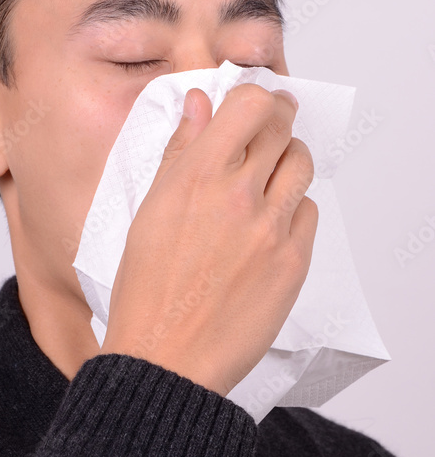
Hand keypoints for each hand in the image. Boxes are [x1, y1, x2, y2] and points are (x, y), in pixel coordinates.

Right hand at [99, 83, 317, 397]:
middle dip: (278, 120)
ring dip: (288, 161)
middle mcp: (238, 195)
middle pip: (282, 126)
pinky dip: (293, 209)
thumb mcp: (149, 210)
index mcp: (196, 176)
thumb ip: (180, 150)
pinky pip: (309, 212)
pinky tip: (271, 224)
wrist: (166, 358)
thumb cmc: (146, 290)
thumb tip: (199, 104)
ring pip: (302, 164)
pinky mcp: (293, 261)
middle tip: (271, 128)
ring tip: (270, 178)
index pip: (250, 103)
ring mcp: (271, 228)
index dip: (255, 98)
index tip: (252, 106)